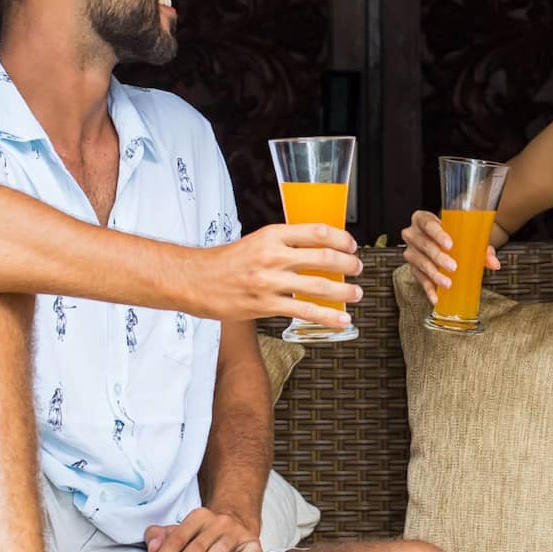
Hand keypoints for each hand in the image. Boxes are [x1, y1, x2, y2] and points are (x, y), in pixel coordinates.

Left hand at [144, 506, 262, 551]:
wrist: (238, 523)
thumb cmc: (203, 534)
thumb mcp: (180, 531)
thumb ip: (160, 536)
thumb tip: (152, 548)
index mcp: (199, 516)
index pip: (178, 538)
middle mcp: (219, 522)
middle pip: (195, 547)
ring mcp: (237, 532)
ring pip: (218, 551)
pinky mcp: (252, 542)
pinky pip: (250, 551)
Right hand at [194, 224, 361, 326]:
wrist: (194, 280)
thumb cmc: (224, 262)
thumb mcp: (256, 241)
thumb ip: (283, 244)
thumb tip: (315, 250)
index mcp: (271, 235)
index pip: (317, 232)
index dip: (341, 239)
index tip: (351, 245)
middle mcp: (273, 256)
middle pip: (324, 257)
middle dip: (348, 264)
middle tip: (358, 268)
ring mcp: (270, 282)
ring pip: (318, 286)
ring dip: (344, 291)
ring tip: (356, 294)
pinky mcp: (265, 305)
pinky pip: (304, 311)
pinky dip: (328, 316)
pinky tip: (341, 319)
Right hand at [400, 209, 498, 304]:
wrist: (441, 240)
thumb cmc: (451, 234)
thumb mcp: (465, 235)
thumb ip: (480, 247)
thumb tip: (494, 263)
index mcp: (423, 219)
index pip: (428, 224)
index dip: (438, 234)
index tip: (450, 245)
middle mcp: (413, 234)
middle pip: (424, 244)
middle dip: (438, 257)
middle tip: (453, 266)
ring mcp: (411, 252)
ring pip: (421, 263)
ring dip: (435, 275)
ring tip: (448, 283)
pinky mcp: (413, 268)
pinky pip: (419, 279)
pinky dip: (428, 289)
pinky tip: (436, 296)